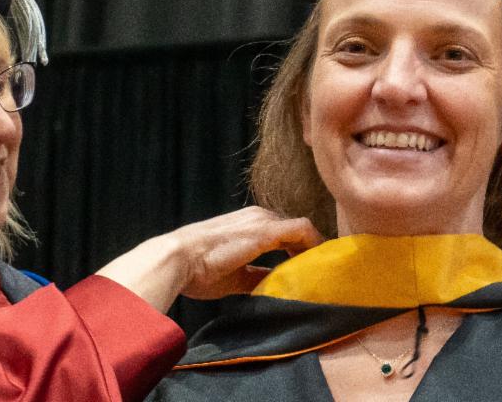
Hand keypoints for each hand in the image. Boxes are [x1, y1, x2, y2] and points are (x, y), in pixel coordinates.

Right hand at [168, 206, 323, 299]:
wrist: (176, 259)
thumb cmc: (197, 269)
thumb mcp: (235, 276)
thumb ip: (258, 276)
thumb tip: (277, 286)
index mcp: (248, 225)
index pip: (284, 234)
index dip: (300, 250)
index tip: (311, 269)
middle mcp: (258, 217)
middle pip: (296, 230)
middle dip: (311, 249)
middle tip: (323, 272)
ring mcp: (262, 221)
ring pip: (301, 228)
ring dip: (315, 247)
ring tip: (325, 269)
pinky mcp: (265, 230)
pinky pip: (302, 231)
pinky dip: (315, 244)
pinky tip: (320, 261)